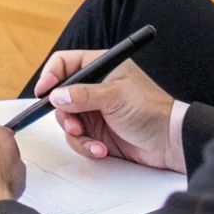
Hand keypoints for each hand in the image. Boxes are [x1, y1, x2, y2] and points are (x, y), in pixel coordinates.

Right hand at [36, 52, 181, 170]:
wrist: (170, 143)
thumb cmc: (151, 111)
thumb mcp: (114, 97)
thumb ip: (82, 95)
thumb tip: (56, 96)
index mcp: (101, 68)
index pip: (65, 63)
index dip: (51, 75)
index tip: (44, 91)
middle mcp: (95, 88)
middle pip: (61, 95)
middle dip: (65, 113)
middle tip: (74, 124)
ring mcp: (95, 110)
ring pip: (67, 119)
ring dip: (77, 134)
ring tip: (92, 141)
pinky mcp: (98, 131)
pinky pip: (79, 138)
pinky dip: (86, 145)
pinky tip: (101, 150)